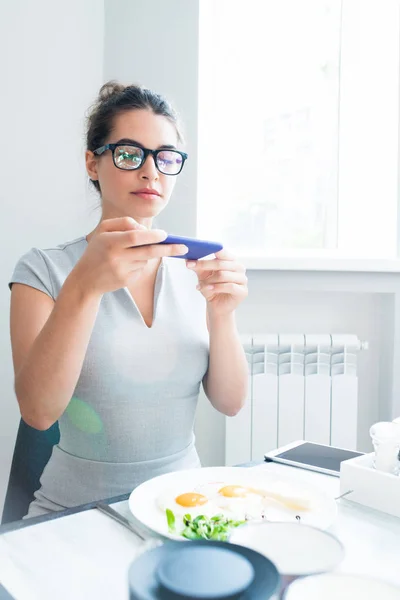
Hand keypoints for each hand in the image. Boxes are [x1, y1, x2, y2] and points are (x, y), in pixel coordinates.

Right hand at [73, 217, 187, 295]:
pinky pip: (141, 269)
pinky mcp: (127, 281)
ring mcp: (122, 271)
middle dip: (168, 249)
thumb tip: (143, 229)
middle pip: (148, 252)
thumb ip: (123, 223)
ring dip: (146, 254)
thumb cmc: (96, 251)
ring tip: (128, 254)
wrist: (85, 279)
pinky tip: (126, 265)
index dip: (151, 236)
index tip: (165, 234)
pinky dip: (139, 263)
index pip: (135, 237)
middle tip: (183, 247)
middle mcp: (117, 257)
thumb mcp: (103, 231)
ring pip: (145, 259)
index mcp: (110, 242)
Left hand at [186, 249, 247, 316]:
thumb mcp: (203, 276)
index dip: (211, 250)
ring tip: (200, 286)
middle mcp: (239, 268)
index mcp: (231, 260)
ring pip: (224, 275)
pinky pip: (229, 286)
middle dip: (204, 265)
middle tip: (190, 265)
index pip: (222, 252)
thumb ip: (198, 267)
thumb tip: (187, 258)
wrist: (217, 305)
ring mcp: (243, 279)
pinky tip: (208, 289)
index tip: (199, 249)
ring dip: (209, 281)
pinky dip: (216, 288)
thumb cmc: (212, 288)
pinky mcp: (243, 291)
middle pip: (221, 263)